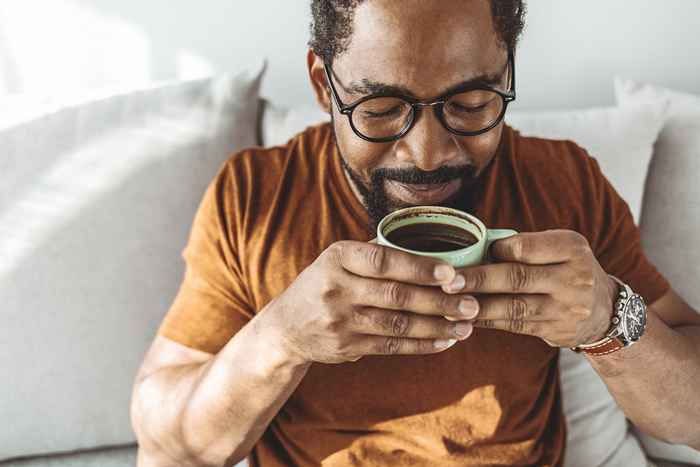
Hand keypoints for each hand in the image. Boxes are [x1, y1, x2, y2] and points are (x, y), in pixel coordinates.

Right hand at [261, 240, 478, 364]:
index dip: (419, 267)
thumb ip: (375, 251)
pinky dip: (421, 344)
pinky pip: (391, 346)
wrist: (285, 328)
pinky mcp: (346, 347)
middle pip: (396, 295)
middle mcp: (336, 288)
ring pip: (398, 324)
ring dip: (437, 326)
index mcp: (337, 258)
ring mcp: (340, 320)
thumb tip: (428, 239)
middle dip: (439, 301)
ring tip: (467, 325)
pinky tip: (444, 341)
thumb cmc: (324, 284)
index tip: (452, 272)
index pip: (383, 260)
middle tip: (472, 303)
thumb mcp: (337, 260)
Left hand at [440, 230, 616, 347]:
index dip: (496, 251)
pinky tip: (466, 317)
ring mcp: (565, 307)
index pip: (525, 248)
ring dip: (477, 306)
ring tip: (449, 303)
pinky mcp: (555, 330)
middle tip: (448, 281)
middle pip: (517, 278)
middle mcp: (572, 277)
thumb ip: (525, 247)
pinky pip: (514, 325)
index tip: (473, 253)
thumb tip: (475, 248)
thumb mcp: (559, 249)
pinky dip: (487, 321)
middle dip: (478, 280)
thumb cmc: (567, 269)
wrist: (604, 311)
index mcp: (571, 248)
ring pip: (513, 306)